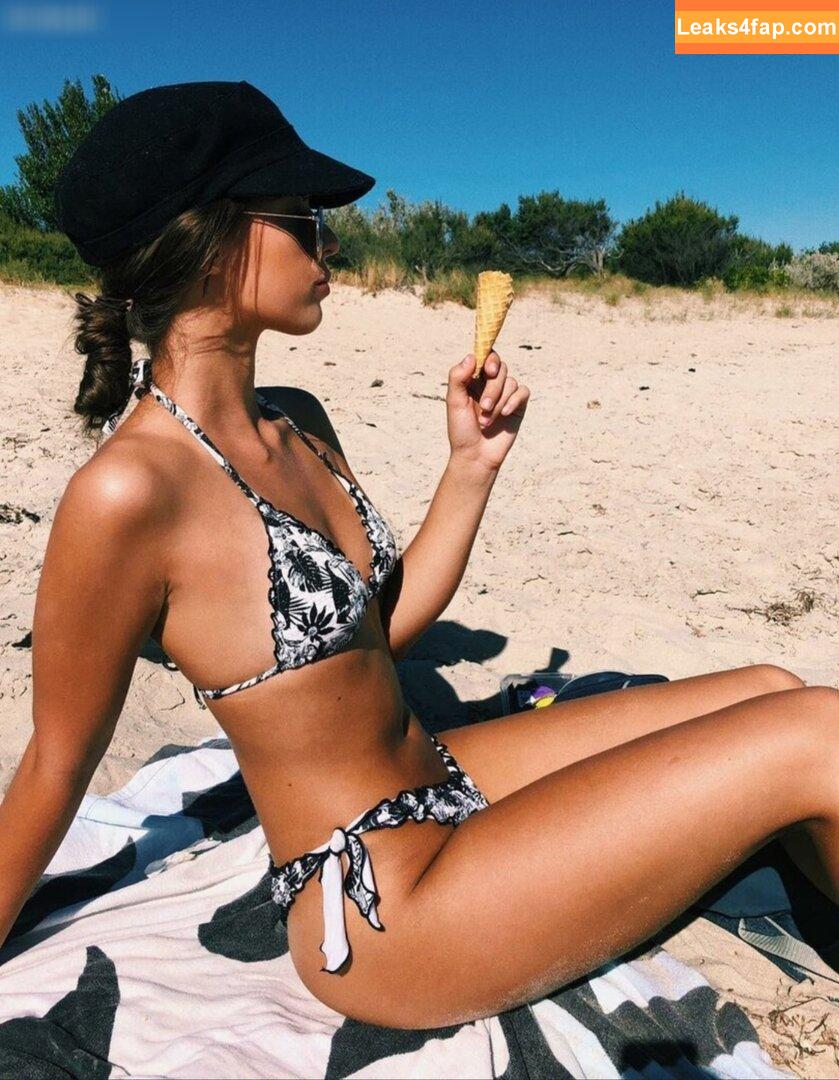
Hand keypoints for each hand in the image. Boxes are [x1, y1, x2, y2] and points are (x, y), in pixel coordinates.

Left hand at [446, 351, 529, 473]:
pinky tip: (505, 415)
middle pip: (500, 369)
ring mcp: (505, 395)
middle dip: (493, 389)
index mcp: (473, 380)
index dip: (490, 359)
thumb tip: (472, 356)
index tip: (488, 370)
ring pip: (511, 382)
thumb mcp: (454, 402)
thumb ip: (458, 377)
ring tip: (487, 421)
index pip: (486, 357)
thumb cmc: (461, 430)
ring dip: (499, 401)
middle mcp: (490, 384)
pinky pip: (523, 392)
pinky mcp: (518, 406)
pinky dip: (514, 402)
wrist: (475, 456)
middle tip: (484, 407)